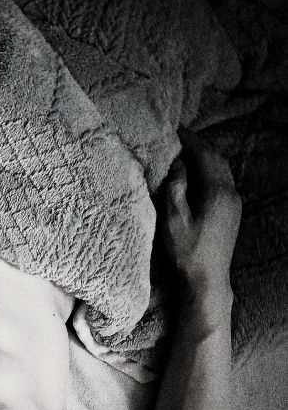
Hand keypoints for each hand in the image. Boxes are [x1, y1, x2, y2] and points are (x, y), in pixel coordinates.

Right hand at [159, 131, 241, 295]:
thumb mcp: (173, 220)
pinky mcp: (233, 212)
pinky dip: (211, 172)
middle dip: (200, 146)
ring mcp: (235, 203)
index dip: (191, 140)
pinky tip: (198, 176)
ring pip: (223, 170)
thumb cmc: (187, 251)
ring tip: (187, 154)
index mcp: (217, 192)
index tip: (175, 130)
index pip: (205, 155)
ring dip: (206, 159)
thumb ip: (175, 188)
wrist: (208, 279)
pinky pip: (224, 182)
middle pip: (217, 159)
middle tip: (180, 139)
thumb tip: (178, 164)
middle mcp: (231, 193)